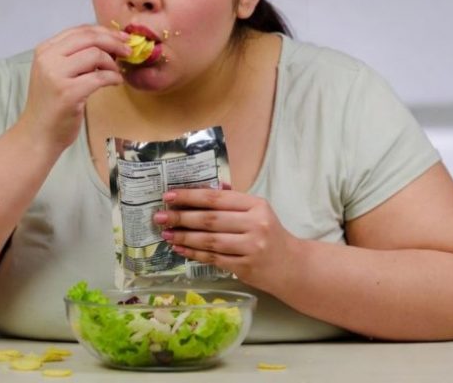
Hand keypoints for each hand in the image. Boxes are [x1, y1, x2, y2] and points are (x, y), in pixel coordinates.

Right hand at [20, 24, 129, 149]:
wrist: (38, 134)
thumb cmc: (51, 104)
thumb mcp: (55, 72)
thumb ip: (73, 56)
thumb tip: (107, 43)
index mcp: (45, 50)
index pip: (79, 30)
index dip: (104, 31)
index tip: (121, 37)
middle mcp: (48, 59)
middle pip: (89, 38)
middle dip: (113, 41)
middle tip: (128, 50)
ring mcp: (57, 76)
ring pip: (95, 55)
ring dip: (112, 63)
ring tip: (116, 73)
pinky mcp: (68, 93)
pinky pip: (100, 77)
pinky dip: (113, 78)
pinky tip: (116, 82)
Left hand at [153, 186, 299, 291]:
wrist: (292, 266)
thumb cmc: (270, 235)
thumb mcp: (257, 212)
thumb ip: (233, 200)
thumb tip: (206, 186)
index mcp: (256, 205)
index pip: (217, 198)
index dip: (191, 196)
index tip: (169, 196)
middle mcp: (255, 224)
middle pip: (210, 219)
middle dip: (181, 217)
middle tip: (160, 217)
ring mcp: (251, 247)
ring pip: (210, 241)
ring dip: (184, 237)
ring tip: (167, 234)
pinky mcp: (245, 267)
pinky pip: (213, 258)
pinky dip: (194, 253)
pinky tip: (181, 249)